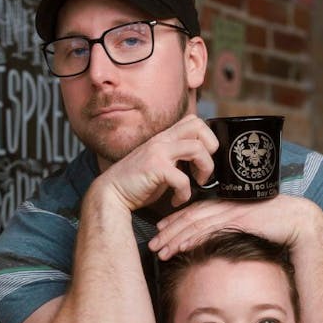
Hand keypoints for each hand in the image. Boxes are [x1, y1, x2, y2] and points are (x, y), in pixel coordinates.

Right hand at [93, 115, 217, 212]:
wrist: (111, 194)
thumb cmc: (136, 183)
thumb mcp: (160, 165)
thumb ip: (176, 159)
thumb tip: (198, 165)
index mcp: (164, 138)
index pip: (193, 122)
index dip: (207, 138)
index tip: (204, 160)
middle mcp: (162, 140)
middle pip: (198, 125)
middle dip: (211, 148)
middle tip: (205, 169)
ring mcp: (158, 152)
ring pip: (197, 148)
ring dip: (204, 169)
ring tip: (197, 184)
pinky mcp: (155, 168)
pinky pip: (183, 178)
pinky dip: (185, 193)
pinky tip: (176, 200)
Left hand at [148, 194, 322, 258]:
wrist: (298, 220)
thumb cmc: (276, 225)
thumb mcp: (249, 226)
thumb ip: (232, 230)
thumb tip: (221, 244)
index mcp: (225, 205)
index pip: (193, 212)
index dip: (174, 221)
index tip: (160, 232)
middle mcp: (224, 205)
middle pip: (188, 217)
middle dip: (168, 232)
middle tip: (152, 245)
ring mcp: (230, 210)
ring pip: (195, 223)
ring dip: (175, 238)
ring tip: (160, 251)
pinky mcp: (238, 218)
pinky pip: (210, 228)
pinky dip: (194, 237)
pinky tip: (181, 246)